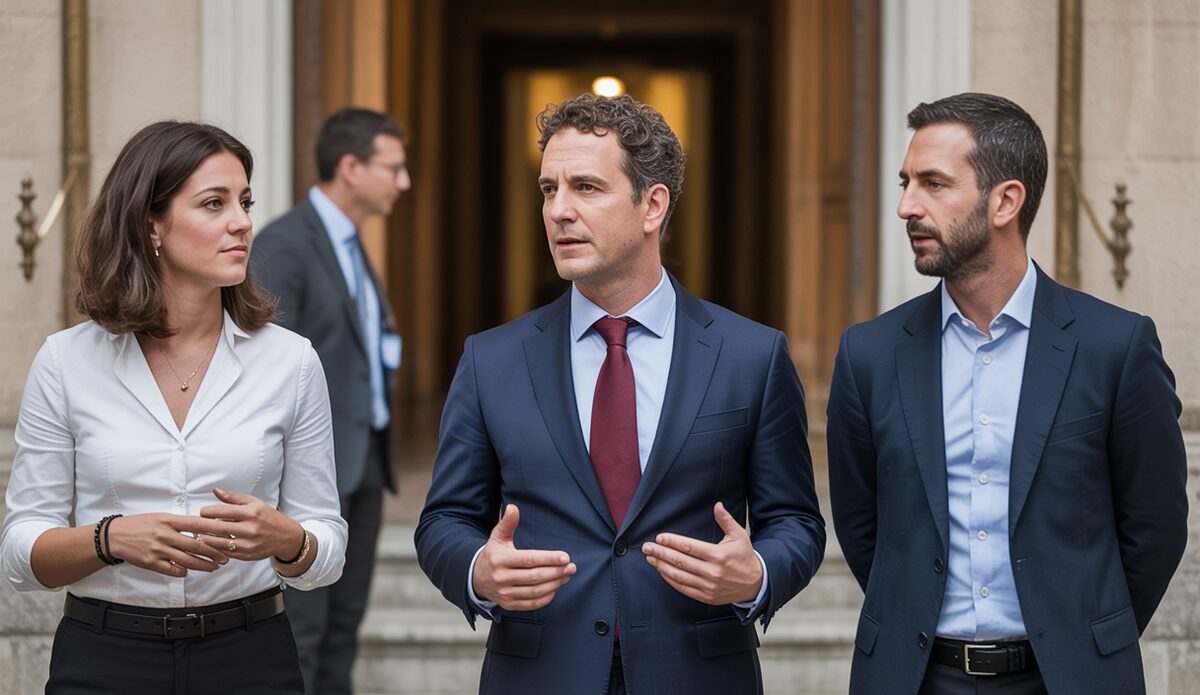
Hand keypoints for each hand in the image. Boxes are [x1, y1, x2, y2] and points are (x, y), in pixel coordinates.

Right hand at [106, 513, 229, 576]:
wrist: (115, 536)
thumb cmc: (140, 525)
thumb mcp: (161, 517)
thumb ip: (180, 523)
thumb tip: (203, 527)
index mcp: (169, 520)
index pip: (198, 525)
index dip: (215, 531)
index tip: (228, 536)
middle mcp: (165, 535)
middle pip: (196, 546)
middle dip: (214, 553)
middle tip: (226, 558)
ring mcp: (158, 550)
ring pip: (187, 560)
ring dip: (204, 565)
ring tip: (214, 567)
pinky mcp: (151, 563)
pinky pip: (173, 570)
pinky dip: (184, 572)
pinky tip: (189, 571)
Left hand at [192, 488, 305, 562]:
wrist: (287, 537)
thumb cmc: (269, 517)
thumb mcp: (255, 503)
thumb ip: (233, 497)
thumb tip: (215, 491)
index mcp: (250, 512)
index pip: (217, 511)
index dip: (205, 512)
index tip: (204, 513)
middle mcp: (249, 528)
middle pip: (212, 528)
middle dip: (197, 526)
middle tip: (190, 524)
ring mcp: (246, 544)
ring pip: (214, 543)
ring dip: (204, 538)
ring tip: (203, 533)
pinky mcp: (245, 555)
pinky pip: (222, 552)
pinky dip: (215, 547)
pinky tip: (214, 542)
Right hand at [471, 504, 575, 610]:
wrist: (476, 579)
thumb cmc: (493, 555)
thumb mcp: (497, 537)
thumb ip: (507, 523)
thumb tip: (513, 507)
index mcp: (500, 560)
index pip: (528, 559)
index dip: (548, 559)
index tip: (565, 557)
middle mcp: (501, 578)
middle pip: (534, 577)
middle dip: (556, 572)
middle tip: (571, 567)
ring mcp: (505, 593)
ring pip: (535, 591)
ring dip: (554, 584)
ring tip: (566, 575)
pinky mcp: (508, 605)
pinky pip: (531, 604)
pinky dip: (546, 597)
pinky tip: (556, 588)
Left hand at [641, 502, 763, 604]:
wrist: (756, 584)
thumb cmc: (745, 557)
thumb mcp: (739, 536)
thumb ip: (726, 520)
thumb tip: (717, 505)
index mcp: (719, 555)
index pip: (689, 547)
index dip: (672, 542)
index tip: (659, 538)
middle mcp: (712, 572)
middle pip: (680, 561)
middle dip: (661, 553)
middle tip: (646, 548)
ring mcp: (708, 586)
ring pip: (679, 576)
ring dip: (662, 566)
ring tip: (650, 559)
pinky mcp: (706, 597)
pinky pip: (684, 588)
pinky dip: (670, 580)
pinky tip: (662, 571)